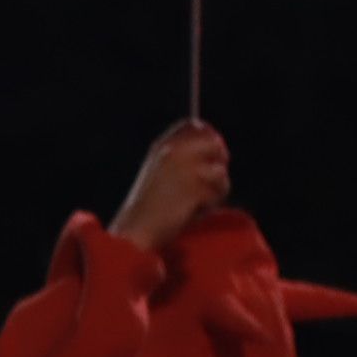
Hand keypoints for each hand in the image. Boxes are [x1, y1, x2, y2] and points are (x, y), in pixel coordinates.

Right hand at [110, 122, 230, 253]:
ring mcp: (185, 169)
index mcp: (161, 146)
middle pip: (215, 144)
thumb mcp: (159, 173)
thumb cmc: (148, 207)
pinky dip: (210, 204)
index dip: (209, 137)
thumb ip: (183, 158)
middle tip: (212, 181)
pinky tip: (193, 212)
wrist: (136, 230)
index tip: (212, 154)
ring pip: (220, 172)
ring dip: (216, 188)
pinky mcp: (195, 189)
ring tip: (196, 203)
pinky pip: (218, 192)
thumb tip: (218, 148)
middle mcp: (174, 152)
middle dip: (218, 161)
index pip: (194, 125)